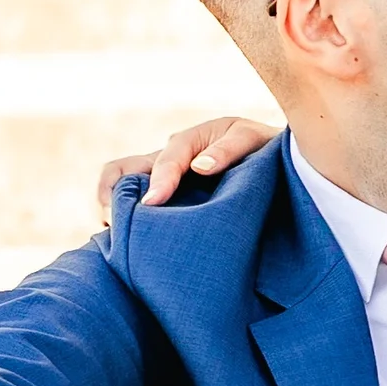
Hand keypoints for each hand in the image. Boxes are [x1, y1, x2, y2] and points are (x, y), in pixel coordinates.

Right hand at [99, 115, 278, 219]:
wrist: (274, 163)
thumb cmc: (263, 150)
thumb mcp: (251, 141)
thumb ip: (229, 150)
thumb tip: (200, 167)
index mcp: (189, 142)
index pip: (165, 159)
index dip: (159, 180)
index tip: (153, 203)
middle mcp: (168, 161)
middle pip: (124, 169)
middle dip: (112, 191)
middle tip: (113, 220)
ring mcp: (163, 182)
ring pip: (123, 188)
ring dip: (114, 208)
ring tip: (115, 235)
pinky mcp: (166, 202)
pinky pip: (136, 209)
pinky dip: (126, 223)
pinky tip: (128, 245)